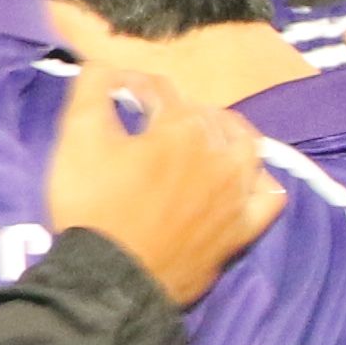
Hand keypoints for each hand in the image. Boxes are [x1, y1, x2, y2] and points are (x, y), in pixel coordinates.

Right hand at [42, 62, 278, 304]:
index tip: (114, 90)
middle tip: (151, 118)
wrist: (110, 279)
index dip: (133, 85)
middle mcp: (220, 154)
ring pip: (247, 147)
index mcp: (180, 126)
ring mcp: (236, 194)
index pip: (159, 91)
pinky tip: (242, 180)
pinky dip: (259, 181)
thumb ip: (91, 89)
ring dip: (227, 133)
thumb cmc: (93, 207)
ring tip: (205, 137)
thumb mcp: (77, 139)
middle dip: (177, 109)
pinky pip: (268, 197)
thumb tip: (104, 65)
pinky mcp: (241, 230)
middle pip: (205, 115)